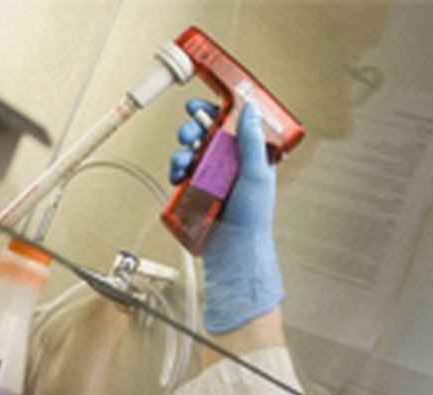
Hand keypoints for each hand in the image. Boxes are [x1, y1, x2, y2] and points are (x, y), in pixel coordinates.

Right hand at [170, 99, 283, 333]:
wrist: (233, 250)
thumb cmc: (253, 218)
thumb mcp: (257, 173)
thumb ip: (251, 140)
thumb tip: (251, 108)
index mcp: (248, 155)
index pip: (232, 123)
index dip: (216, 110)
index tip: (203, 105)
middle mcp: (229, 163)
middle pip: (206, 133)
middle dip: (194, 129)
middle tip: (190, 133)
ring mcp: (210, 177)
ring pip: (190, 151)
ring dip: (182, 150)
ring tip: (183, 159)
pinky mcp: (195, 191)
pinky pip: (181, 173)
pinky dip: (176, 170)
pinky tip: (178, 175)